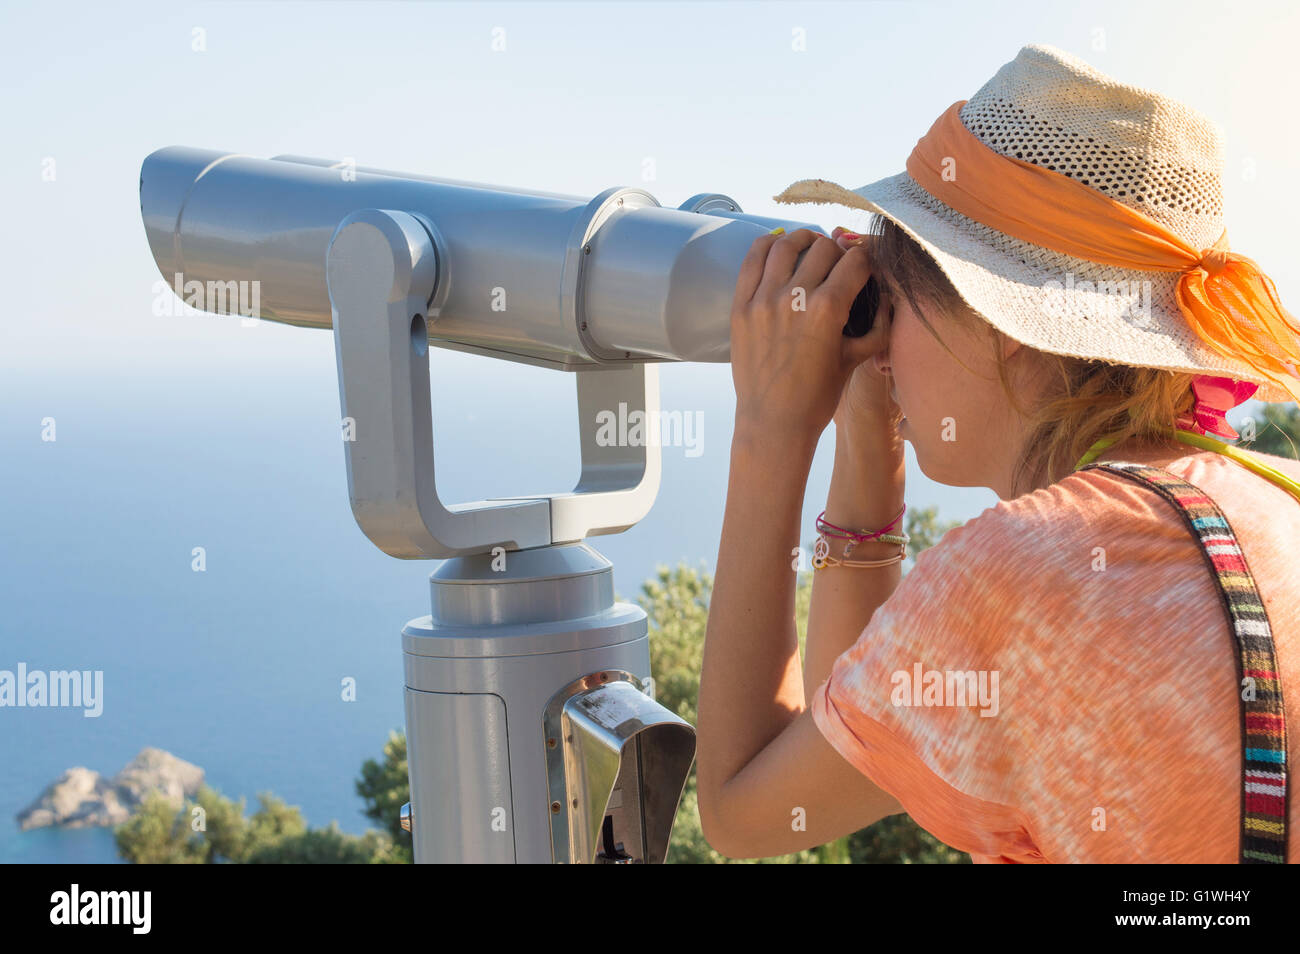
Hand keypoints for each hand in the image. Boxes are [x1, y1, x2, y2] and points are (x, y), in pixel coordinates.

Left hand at [730, 228, 889, 445]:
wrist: (774, 423)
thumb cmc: (819, 396)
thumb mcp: (857, 357)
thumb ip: (878, 321)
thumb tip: (889, 292)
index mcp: (828, 309)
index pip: (856, 261)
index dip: (868, 259)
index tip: (867, 266)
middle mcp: (794, 297)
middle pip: (824, 247)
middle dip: (839, 251)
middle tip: (840, 263)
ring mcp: (762, 300)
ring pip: (787, 244)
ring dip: (805, 240)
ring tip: (811, 247)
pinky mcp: (740, 306)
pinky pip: (753, 259)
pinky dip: (768, 245)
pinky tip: (780, 247)